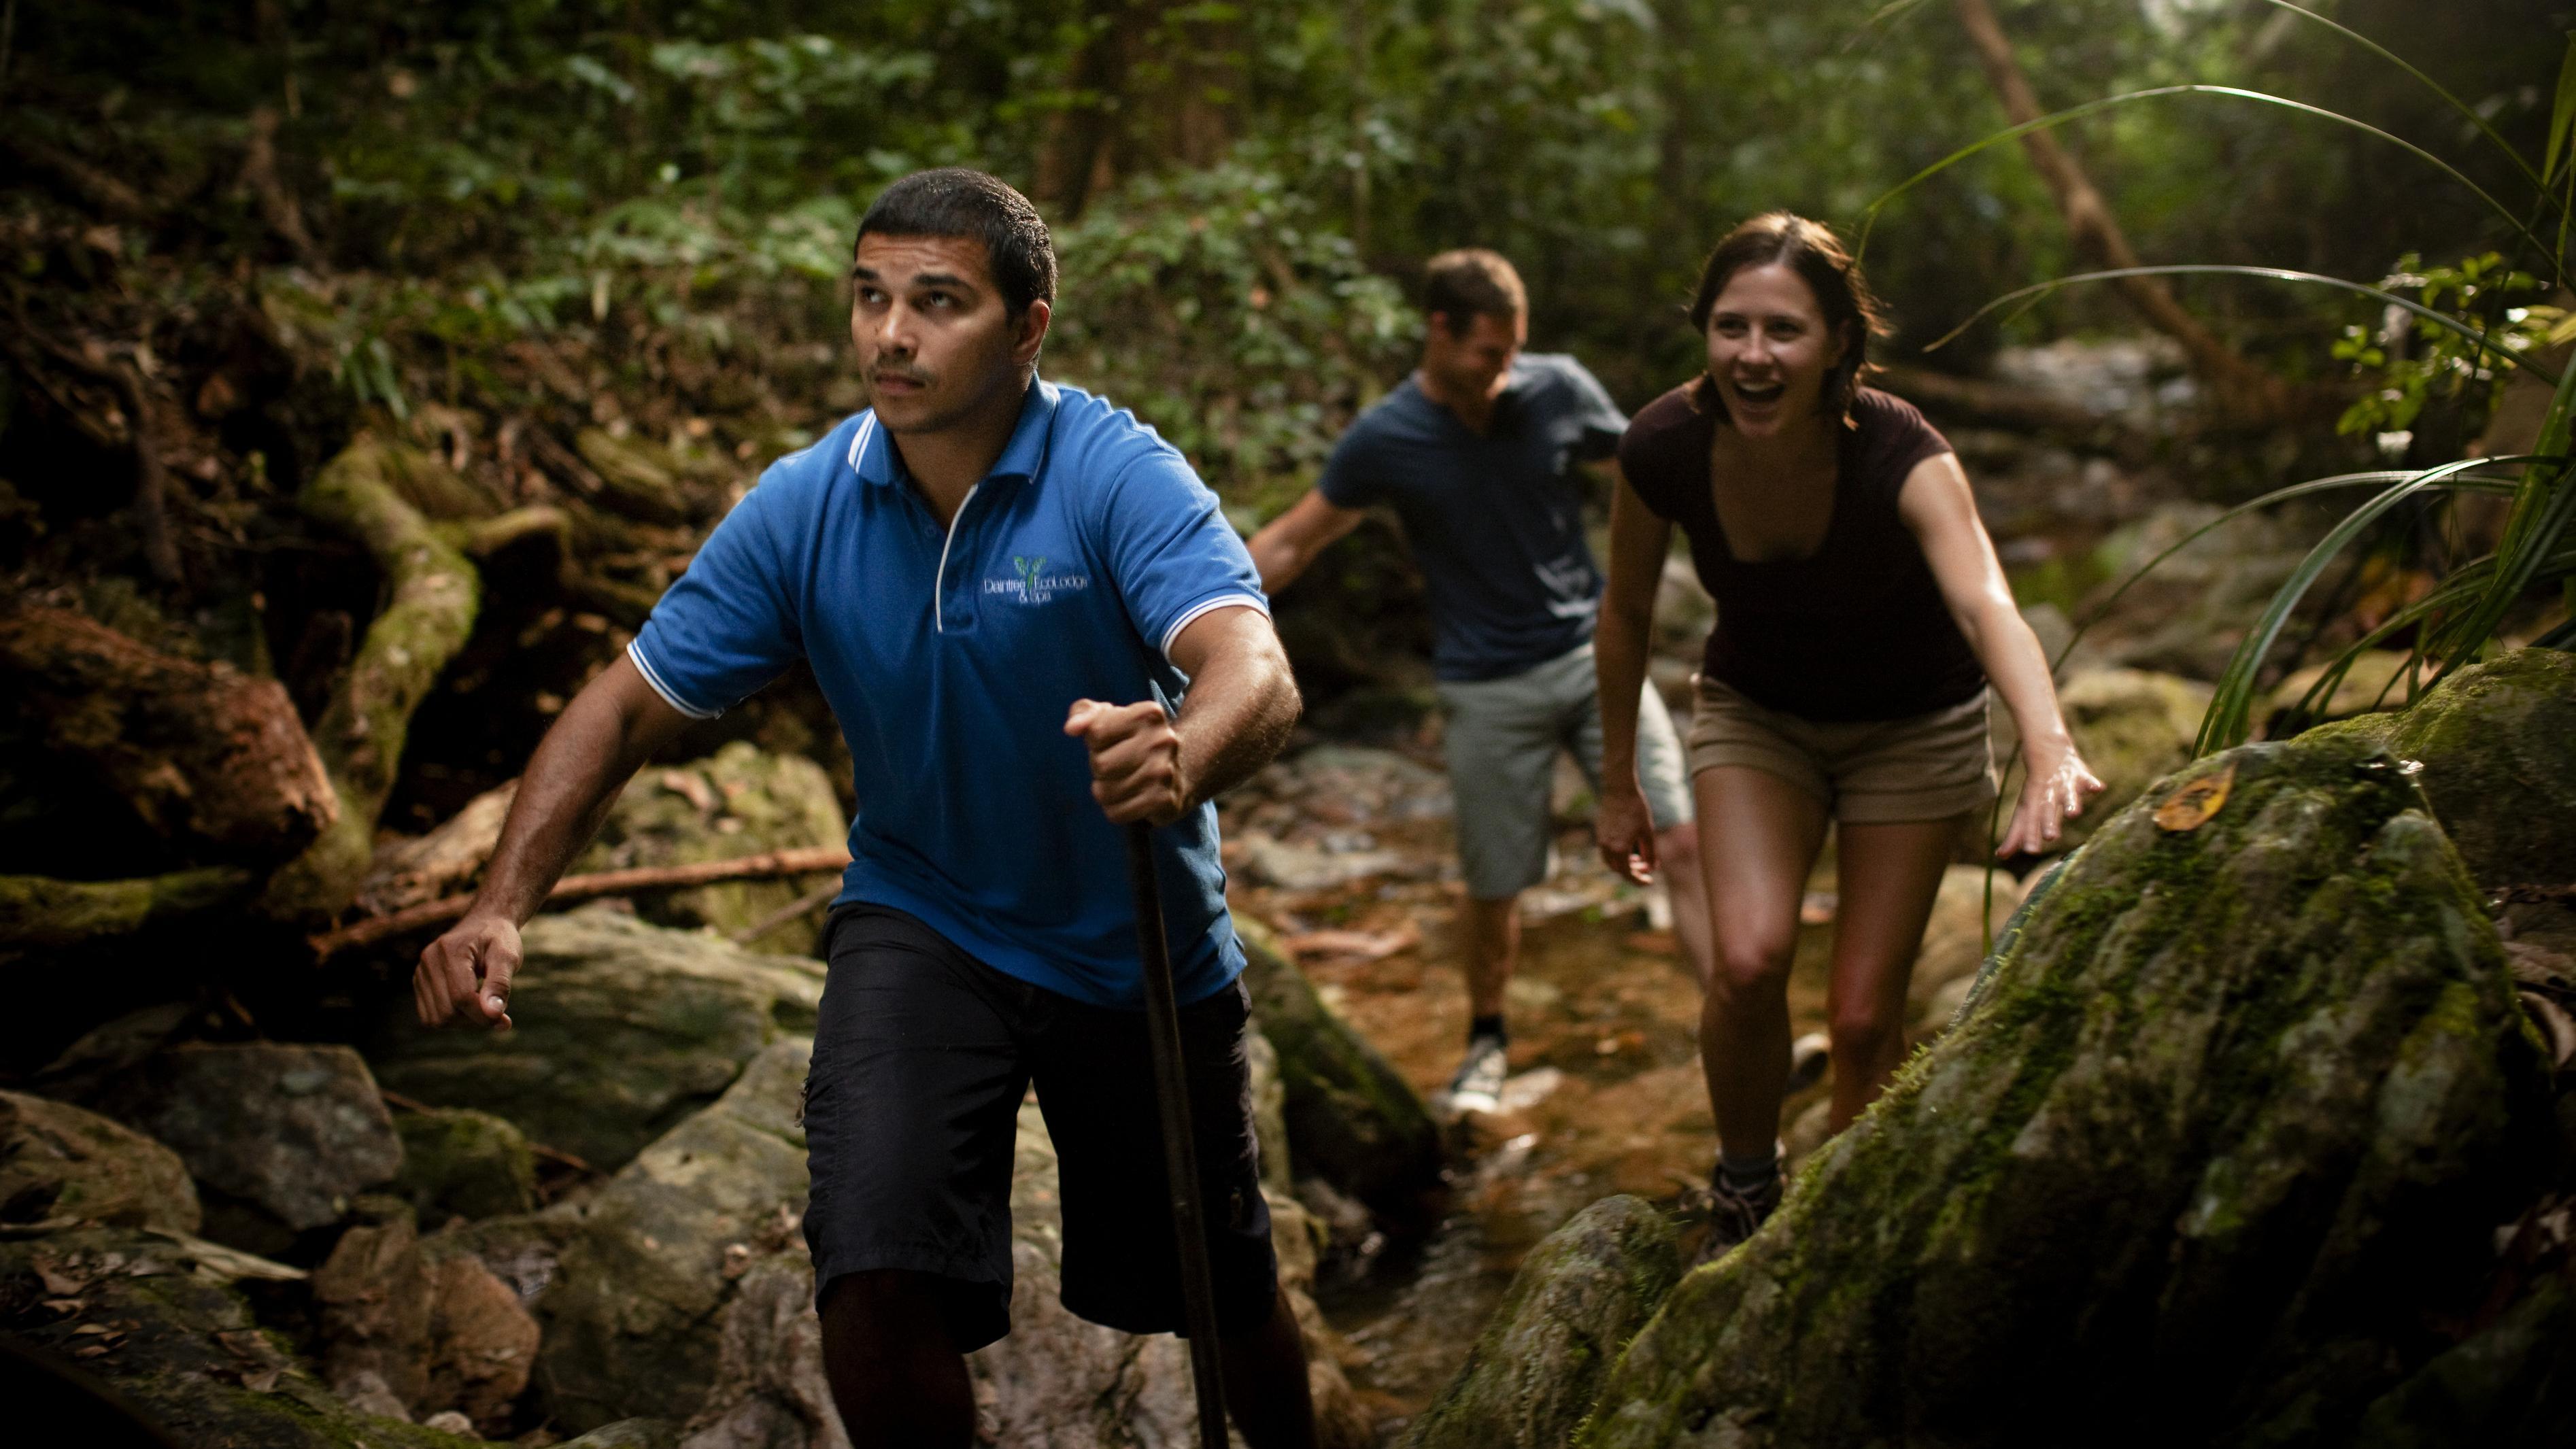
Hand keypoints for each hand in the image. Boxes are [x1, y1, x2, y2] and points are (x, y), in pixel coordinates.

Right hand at [415, 911, 520, 1029]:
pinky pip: (430, 1016)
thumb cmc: (499, 938)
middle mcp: (428, 961)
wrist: (485, 922)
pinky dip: (451, 1019)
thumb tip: (493, 1014)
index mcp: (450, 950)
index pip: (461, 997)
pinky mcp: (419, 983)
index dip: (483, 1015)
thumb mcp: (508, 956)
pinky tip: (469, 1006)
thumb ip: (500, 984)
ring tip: (482, 1005)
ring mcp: (420, 972)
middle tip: (497, 1009)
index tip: (505, 1020)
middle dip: (474, 1019)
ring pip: (436, 1019)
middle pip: (447, 1012)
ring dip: (463, 1021)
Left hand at [1065, 698, 1187, 825]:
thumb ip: (1083, 713)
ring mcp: (1165, 772)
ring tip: (1123, 783)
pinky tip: (1130, 799)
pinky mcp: (1165, 801)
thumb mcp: (1110, 718)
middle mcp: (1162, 741)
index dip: (1095, 742)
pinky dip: (1116, 810)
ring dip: (1106, 792)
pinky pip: (1116, 813)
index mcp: (1148, 714)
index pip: (1096, 733)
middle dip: (1100, 769)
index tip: (1111, 742)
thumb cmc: (1134, 740)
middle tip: (1117, 766)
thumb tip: (1071, 728)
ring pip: (1105, 793)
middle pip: (1100, 765)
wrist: (1186, 768)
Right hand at [1594, 778, 1657, 885]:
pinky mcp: (1599, 833)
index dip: (1639, 880)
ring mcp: (1601, 840)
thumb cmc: (1636, 809)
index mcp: (1619, 849)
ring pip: (1611, 861)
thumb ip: (1650, 853)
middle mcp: (1607, 847)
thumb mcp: (1647, 832)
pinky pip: (1607, 851)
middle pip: (1618, 869)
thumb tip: (1653, 868)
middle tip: (1646, 868)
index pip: (1628, 874)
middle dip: (1633, 872)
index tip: (1649, 882)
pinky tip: (1628, 848)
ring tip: (1637, 859)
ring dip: (1624, 864)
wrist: (1619, 790)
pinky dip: (1617, 855)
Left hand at [1999, 737, 2104, 858]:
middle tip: (2050, 837)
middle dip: (2049, 822)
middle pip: (2047, 809)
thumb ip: (2016, 832)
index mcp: (2032, 802)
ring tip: (2074, 814)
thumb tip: (2001, 855)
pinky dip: (2091, 784)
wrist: (2046, 748)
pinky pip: (2087, 779)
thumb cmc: (2036, 787)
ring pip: (2067, 794)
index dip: (2029, 834)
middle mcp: (2047, 793)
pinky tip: (2098, 789)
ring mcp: (2063, 783)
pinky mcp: (2079, 775)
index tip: (2030, 851)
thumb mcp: (2025, 807)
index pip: (2028, 820)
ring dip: (2071, 803)